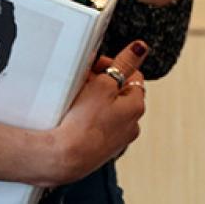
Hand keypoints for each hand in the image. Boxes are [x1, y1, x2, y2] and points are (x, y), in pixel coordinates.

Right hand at [40, 40, 148, 186]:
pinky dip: (91, 118)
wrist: (64, 158)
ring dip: (97, 100)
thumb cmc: (84, 122)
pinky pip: (100, 126)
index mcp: (137, 106)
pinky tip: (76, 116)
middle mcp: (132, 125)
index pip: (132, 75)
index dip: (114, 66)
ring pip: (109, 110)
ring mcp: (118, 139)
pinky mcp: (102, 150)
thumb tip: (141, 47)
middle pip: (121, 93)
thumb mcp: (104, 84)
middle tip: (84, 80)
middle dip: (104, 83)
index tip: (96, 65)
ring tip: (78, 96)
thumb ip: (123, 64)